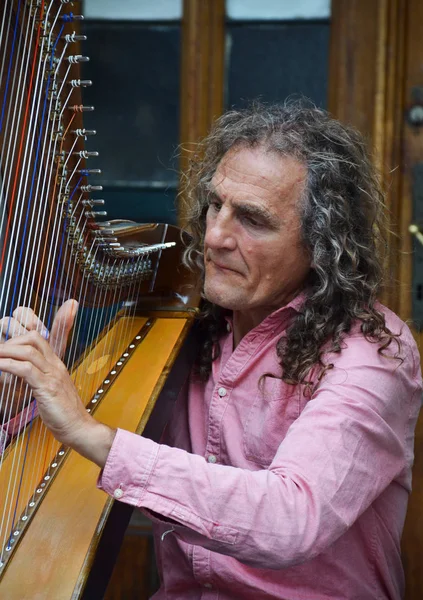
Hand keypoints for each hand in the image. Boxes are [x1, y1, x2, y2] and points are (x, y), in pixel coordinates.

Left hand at [0, 301, 74, 418]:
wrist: (78, 428)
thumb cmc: (64, 414)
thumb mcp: (51, 390)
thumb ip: (39, 379)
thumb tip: (21, 374)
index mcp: (56, 365)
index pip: (38, 340)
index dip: (18, 339)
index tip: (3, 348)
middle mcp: (55, 366)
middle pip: (32, 339)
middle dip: (10, 341)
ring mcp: (52, 375)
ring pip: (27, 352)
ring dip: (5, 351)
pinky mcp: (47, 387)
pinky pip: (25, 369)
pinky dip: (8, 365)